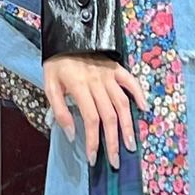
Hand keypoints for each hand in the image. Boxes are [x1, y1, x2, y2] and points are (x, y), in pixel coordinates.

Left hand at [42, 53, 147, 168]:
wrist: (65, 34)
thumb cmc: (56, 63)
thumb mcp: (49, 86)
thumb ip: (59, 110)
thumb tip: (72, 134)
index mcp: (79, 87)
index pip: (91, 120)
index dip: (94, 141)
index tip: (94, 158)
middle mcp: (97, 82)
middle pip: (109, 116)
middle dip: (113, 141)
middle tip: (116, 161)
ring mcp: (109, 74)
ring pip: (122, 104)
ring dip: (128, 126)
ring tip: (131, 145)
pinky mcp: (116, 67)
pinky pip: (131, 82)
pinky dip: (139, 95)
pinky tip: (144, 109)